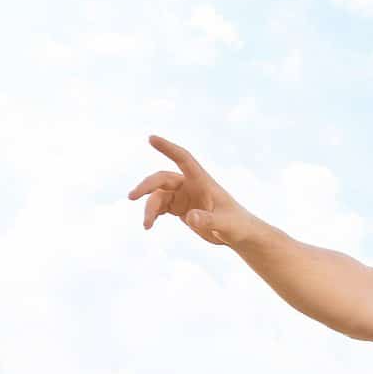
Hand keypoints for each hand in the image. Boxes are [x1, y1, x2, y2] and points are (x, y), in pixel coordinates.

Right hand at [127, 135, 253, 245]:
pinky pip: (161, 206)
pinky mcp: (181, 208)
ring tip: (146, 225)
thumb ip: (208, 220)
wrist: (241, 235)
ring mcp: (185, 196)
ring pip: (159, 195)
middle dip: (147, 186)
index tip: (151, 138)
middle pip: (163, 178)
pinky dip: (153, 213)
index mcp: (203, 181)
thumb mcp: (225, 224)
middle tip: (132, 196)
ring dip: (150, 208)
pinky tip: (149, 225)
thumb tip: (190, 217)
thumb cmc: (238, 225)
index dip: (168, 148)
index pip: (184, 159)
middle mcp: (191, 185)